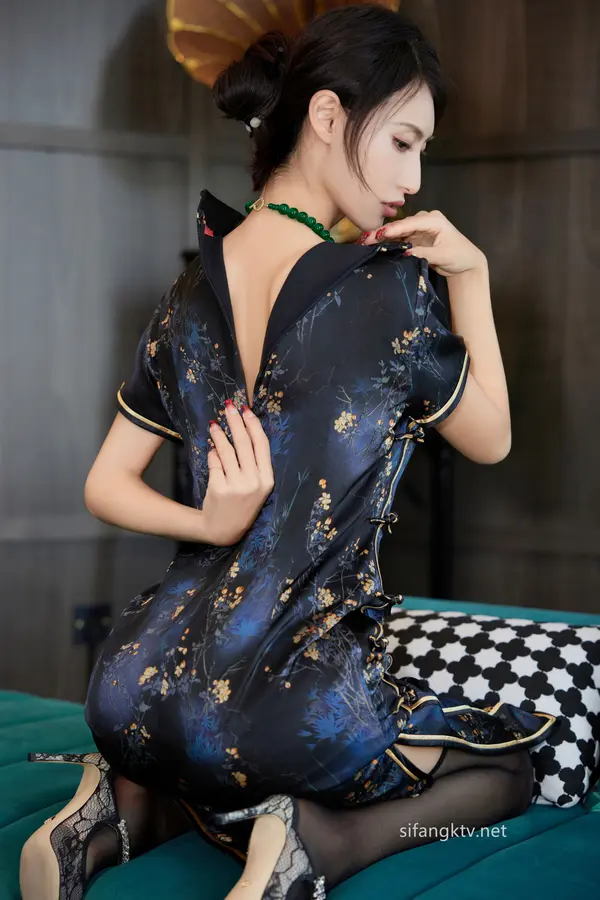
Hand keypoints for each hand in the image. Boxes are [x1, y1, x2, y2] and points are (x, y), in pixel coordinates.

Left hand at [202, 401, 274, 545]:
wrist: (224, 530)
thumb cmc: (242, 505)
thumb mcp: (256, 487)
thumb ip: (253, 464)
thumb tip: (243, 431)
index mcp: (267, 480)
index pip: (262, 445)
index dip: (253, 425)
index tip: (246, 409)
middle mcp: (254, 482)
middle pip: (244, 443)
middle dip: (235, 422)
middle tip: (228, 407)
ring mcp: (236, 485)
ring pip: (227, 451)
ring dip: (220, 434)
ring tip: (214, 425)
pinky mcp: (219, 488)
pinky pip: (215, 463)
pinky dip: (212, 453)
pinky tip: (211, 447)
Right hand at [360, 209, 485, 277]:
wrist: (466, 263)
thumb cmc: (459, 256)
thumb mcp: (442, 256)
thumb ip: (423, 253)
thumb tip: (405, 252)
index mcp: (433, 220)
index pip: (410, 223)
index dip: (393, 229)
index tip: (378, 234)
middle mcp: (425, 220)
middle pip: (402, 225)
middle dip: (384, 232)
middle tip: (365, 239)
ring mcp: (420, 228)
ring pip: (399, 231)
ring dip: (384, 237)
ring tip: (366, 242)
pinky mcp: (416, 237)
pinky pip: (401, 238)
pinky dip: (390, 242)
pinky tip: (377, 245)